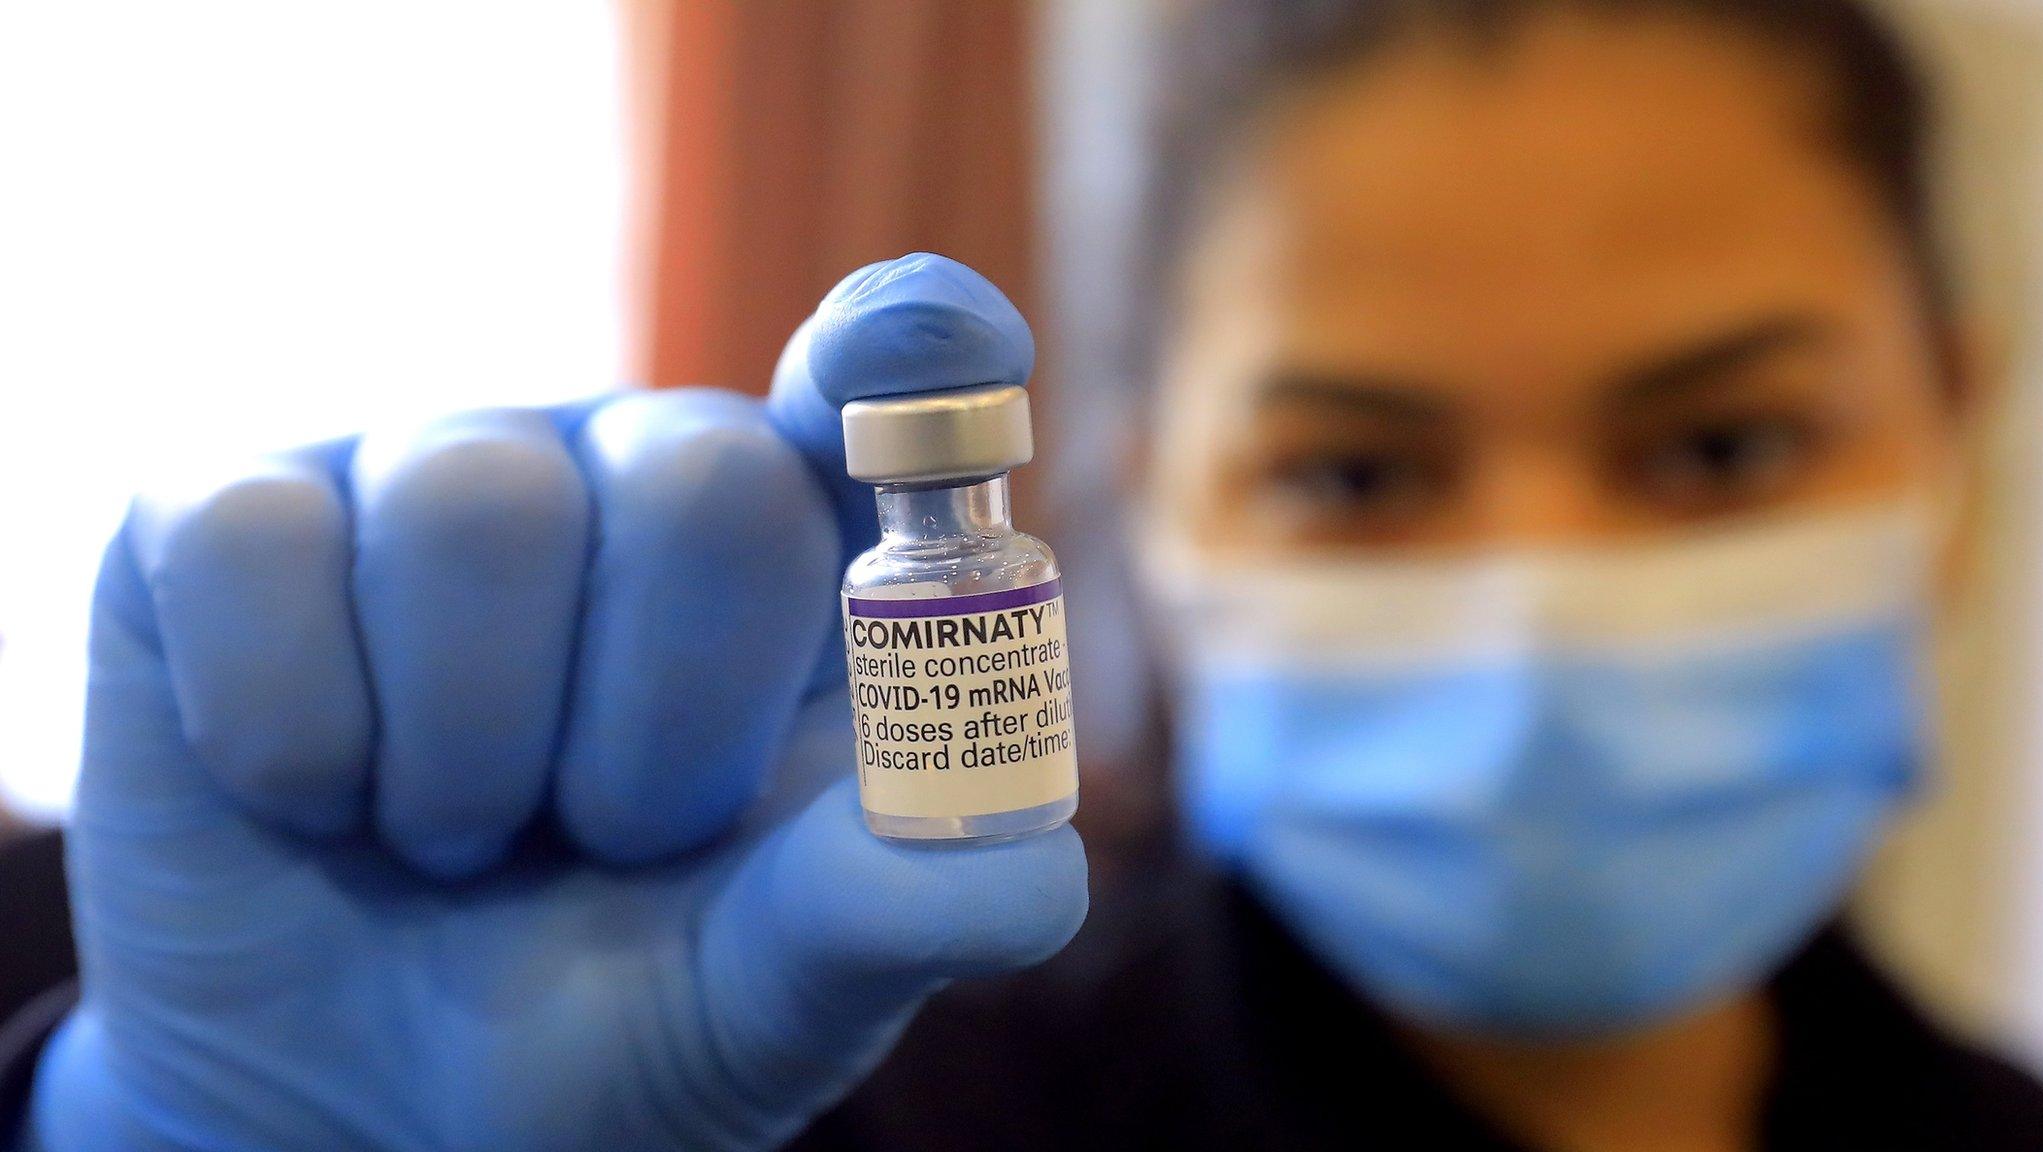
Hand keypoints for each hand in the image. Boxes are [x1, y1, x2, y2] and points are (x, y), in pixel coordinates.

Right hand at [28, 254, 1083, 1150]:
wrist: (371, 1115)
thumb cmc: (616, 1025)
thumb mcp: (775, 996)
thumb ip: (893, 914)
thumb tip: (1029, 870)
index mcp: (802, 568)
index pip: (882, 390)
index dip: (913, 354)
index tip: (942, 353)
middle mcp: (630, 480)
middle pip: (701, 477)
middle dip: (660, 731)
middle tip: (614, 841)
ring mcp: (433, 481)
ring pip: (475, 507)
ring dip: (469, 755)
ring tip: (461, 840)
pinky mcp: (230, 519)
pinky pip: (255, 540)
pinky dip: (292, 731)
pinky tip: (315, 798)